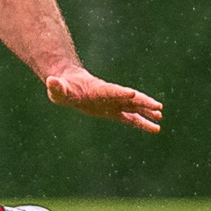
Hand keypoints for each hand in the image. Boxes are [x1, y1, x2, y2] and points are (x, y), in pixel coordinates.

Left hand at [46, 68, 163, 132]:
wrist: (69, 85)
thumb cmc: (62, 87)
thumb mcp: (57, 89)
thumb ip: (56, 86)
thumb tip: (51, 81)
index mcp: (97, 90)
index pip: (111, 90)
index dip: (120, 92)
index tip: (132, 93)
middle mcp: (109, 95)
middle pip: (129, 98)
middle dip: (142, 102)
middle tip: (158, 106)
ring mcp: (114, 103)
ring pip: (134, 108)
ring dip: (146, 112)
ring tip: (160, 117)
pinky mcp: (114, 112)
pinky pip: (131, 119)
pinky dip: (142, 123)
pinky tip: (155, 128)